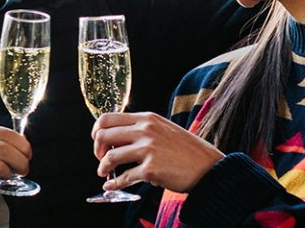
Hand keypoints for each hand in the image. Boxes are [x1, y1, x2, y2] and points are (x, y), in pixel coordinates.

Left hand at [91, 112, 223, 192]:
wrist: (208, 167)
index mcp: (147, 119)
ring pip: (110, 157)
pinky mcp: (151, 169)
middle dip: (97, 150)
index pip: (108, 118)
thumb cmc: (187, 151)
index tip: (98, 141)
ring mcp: (148, 150)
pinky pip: (124, 177)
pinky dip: (114, 183)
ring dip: (103, 167)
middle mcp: (146, 131)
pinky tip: (111, 186)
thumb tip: (117, 138)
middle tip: (101, 159)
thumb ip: (143, 130)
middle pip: (104, 136)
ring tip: (104, 173)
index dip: (97, 131)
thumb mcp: (164, 129)